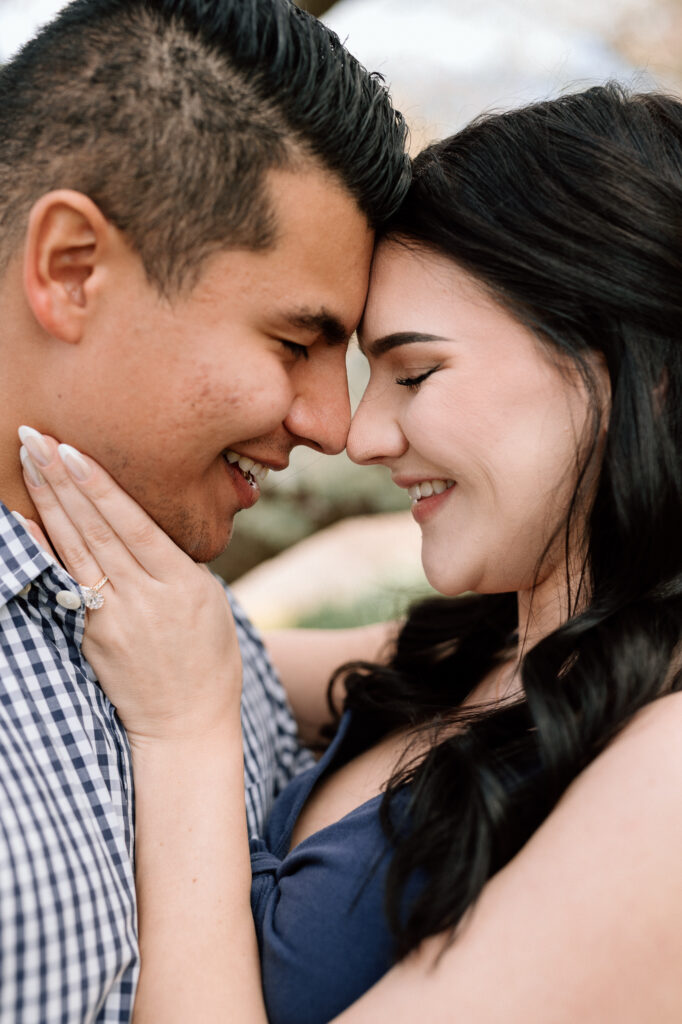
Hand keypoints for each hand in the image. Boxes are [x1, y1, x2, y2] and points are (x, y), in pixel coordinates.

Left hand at [18, 427, 242, 747]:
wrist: (186, 724)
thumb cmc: (208, 659)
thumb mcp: (210, 601)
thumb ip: (177, 563)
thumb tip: (144, 527)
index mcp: (182, 584)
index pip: (131, 525)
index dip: (99, 486)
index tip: (71, 450)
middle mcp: (144, 598)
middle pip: (94, 529)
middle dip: (61, 480)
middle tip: (34, 438)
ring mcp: (113, 619)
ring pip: (75, 550)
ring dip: (48, 503)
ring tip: (29, 462)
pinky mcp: (91, 636)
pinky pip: (65, 584)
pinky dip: (43, 549)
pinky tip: (25, 521)